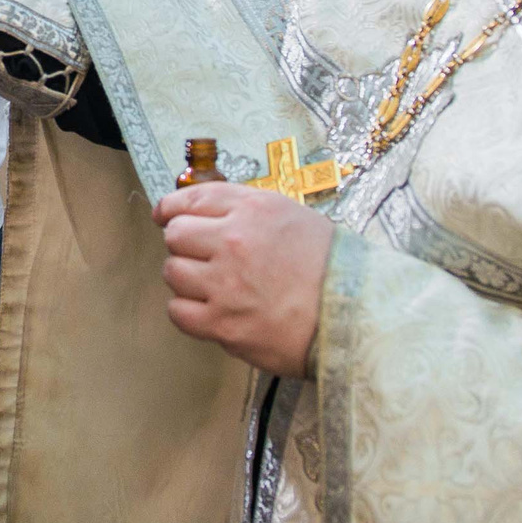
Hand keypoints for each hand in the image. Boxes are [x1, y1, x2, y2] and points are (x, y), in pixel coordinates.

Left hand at [152, 183, 332, 378]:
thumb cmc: (333, 269)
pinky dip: (187, 311)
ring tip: (212, 287)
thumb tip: (208, 214)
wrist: (356, 317)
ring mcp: (226, 284)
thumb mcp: (295, 218)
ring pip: (172, 272)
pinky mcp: (223, 324)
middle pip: (176, 235)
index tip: (165, 215)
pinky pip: (178, 312)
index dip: (171, 208)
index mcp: (254, 209)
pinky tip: (209, 311)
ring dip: (186, 279)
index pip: (192, 198)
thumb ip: (250, 211)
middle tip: (201, 257)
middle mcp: (234, 241)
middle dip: (183, 245)